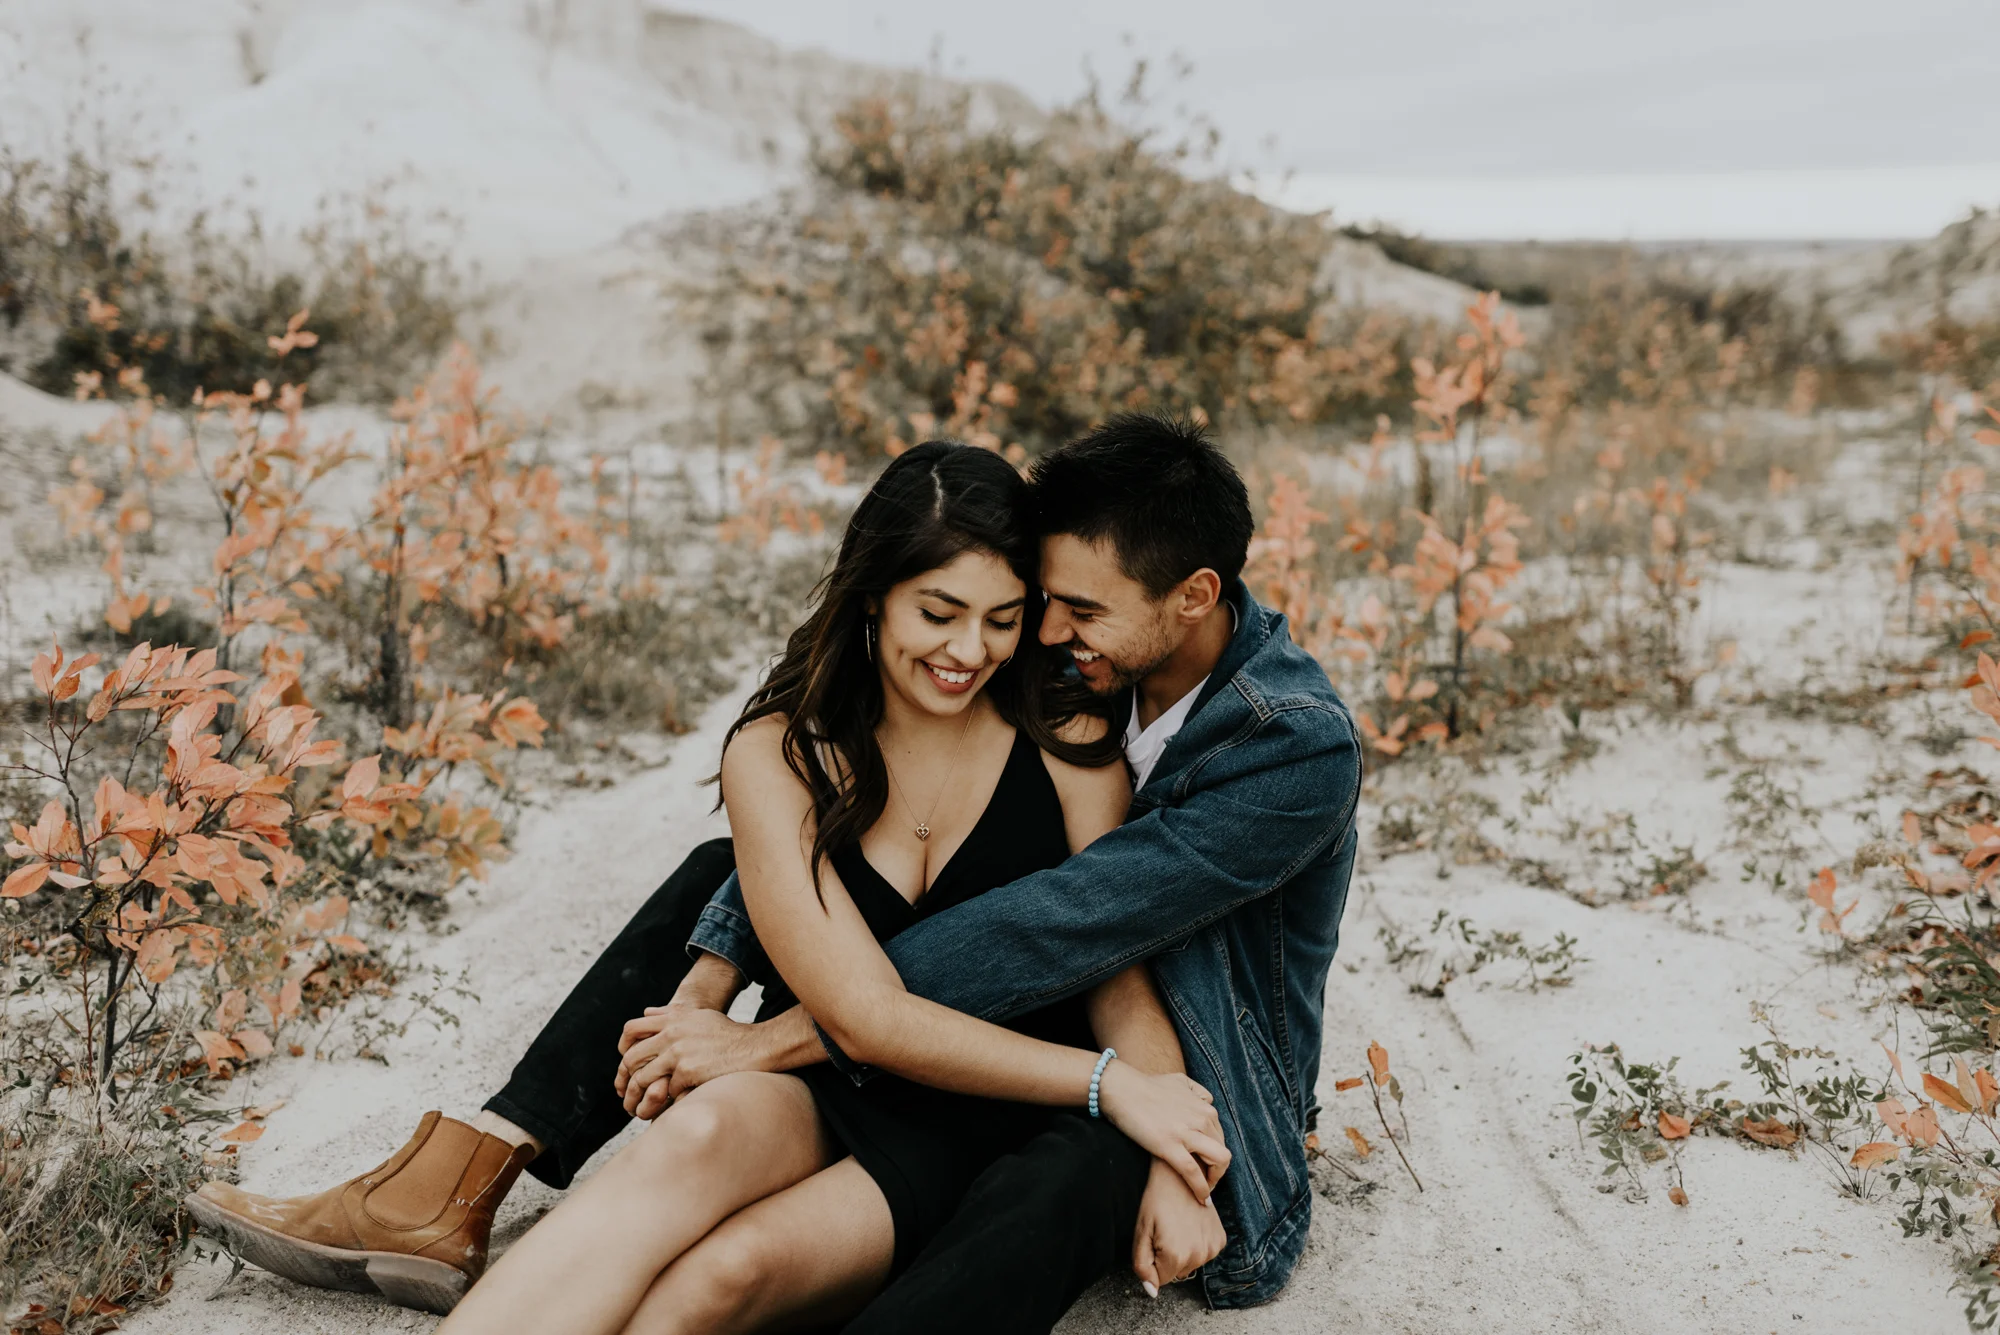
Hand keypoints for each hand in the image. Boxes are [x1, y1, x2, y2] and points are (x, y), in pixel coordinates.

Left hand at [615, 1004, 771, 1117]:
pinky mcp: (688, 1071)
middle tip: (628, 1091)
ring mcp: (678, 1052)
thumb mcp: (697, 1016)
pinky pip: (667, 1091)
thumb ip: (670, 1014)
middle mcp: (671, 1033)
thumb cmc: (727, 1034)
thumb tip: (646, 1012)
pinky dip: (669, 1099)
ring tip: (643, 1104)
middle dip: (627, 1077)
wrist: (753, 1047)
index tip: (626, 1063)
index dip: (623, 1048)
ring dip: (643, 1094)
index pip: (631, 1029)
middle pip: (632, 1057)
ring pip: (644, 1078)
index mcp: (672, 1018)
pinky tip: (674, 1102)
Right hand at [1094, 1063, 1230, 1201]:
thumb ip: (1196, 1091)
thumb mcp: (1179, 1081)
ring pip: (1219, 1161)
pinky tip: (1201, 1199)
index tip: (1205, 1165)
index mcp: (1205, 1107)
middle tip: (1205, 1180)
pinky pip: (1194, 1174)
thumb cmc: (1145, 1086)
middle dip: (1217, 1170)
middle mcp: (1202, 1118)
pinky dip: (1201, 1189)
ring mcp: (1187, 1132)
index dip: (1215, 1154)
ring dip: (1215, 1180)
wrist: (1121, 1089)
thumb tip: (1206, 1103)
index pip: (1221, 1137)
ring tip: (1205, 1190)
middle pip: (1224, 1151)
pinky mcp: (1170, 1146)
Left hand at [1132, 1156, 1226, 1297]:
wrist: (1182, 1175)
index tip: (1154, 1239)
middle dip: (1168, 1258)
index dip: (1153, 1261)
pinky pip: (1204, 1254)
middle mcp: (1198, 1256)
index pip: (1161, 1279)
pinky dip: (1197, 1244)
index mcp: (1176, 1256)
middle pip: (1177, 1273)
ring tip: (1178, 1226)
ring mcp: (1212, 1248)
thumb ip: (1142, 1265)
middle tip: (1165, 1231)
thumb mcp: (1141, 1231)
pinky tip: (1191, 1225)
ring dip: (1183, 1251)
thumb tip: (1152, 1292)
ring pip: (1191, 1264)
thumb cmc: (1157, 1201)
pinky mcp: (1221, 1240)